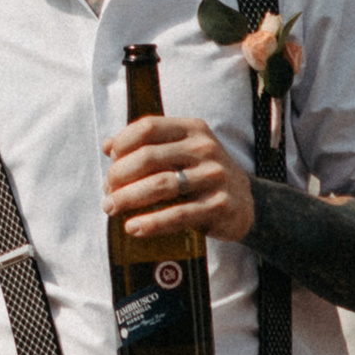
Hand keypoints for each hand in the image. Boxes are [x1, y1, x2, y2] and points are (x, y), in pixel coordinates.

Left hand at [102, 112, 253, 244]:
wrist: (248, 203)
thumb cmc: (203, 175)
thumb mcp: (182, 152)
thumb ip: (148, 146)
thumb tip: (107, 146)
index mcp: (192, 130)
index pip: (148, 127)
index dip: (122, 143)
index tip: (110, 160)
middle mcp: (205, 149)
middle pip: (149, 157)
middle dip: (119, 176)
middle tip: (107, 192)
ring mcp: (214, 177)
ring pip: (160, 185)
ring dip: (128, 198)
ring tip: (111, 208)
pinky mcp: (218, 206)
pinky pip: (178, 214)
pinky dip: (151, 222)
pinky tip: (133, 227)